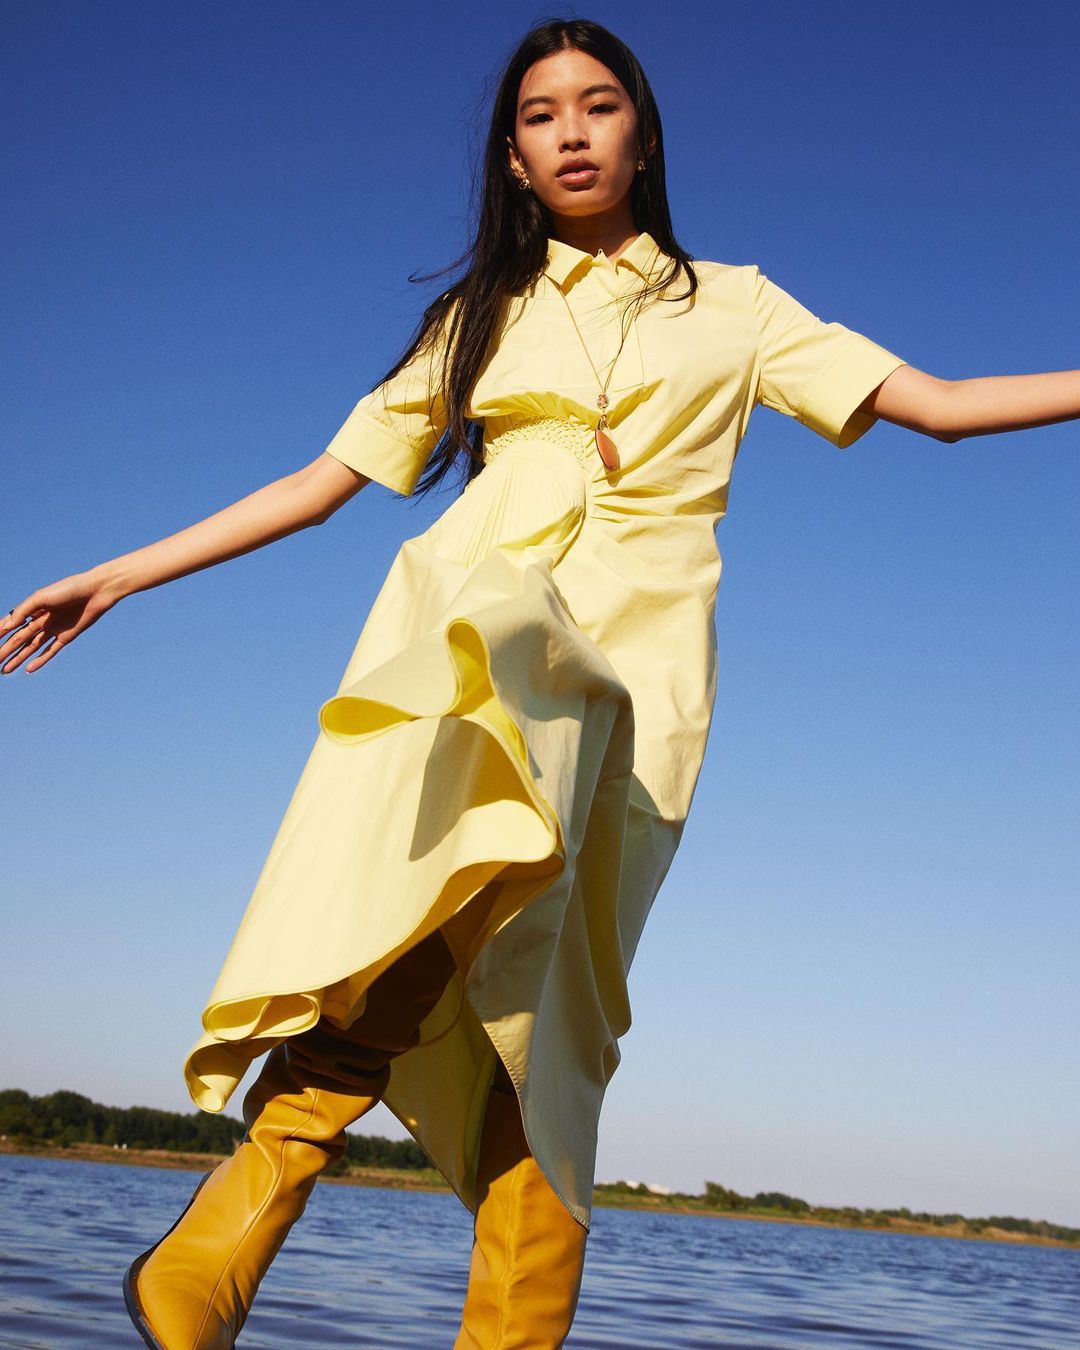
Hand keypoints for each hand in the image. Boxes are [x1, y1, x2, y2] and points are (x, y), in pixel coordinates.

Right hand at [0, 571, 123, 675]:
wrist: (96, 591)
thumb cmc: (68, 589)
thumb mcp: (42, 597)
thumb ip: (24, 610)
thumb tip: (7, 627)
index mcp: (33, 609)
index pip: (12, 624)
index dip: (0, 633)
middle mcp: (42, 620)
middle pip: (19, 639)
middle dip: (5, 650)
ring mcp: (54, 629)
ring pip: (31, 647)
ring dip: (18, 658)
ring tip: (5, 670)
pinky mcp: (67, 636)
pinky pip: (51, 651)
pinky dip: (40, 660)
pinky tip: (28, 669)